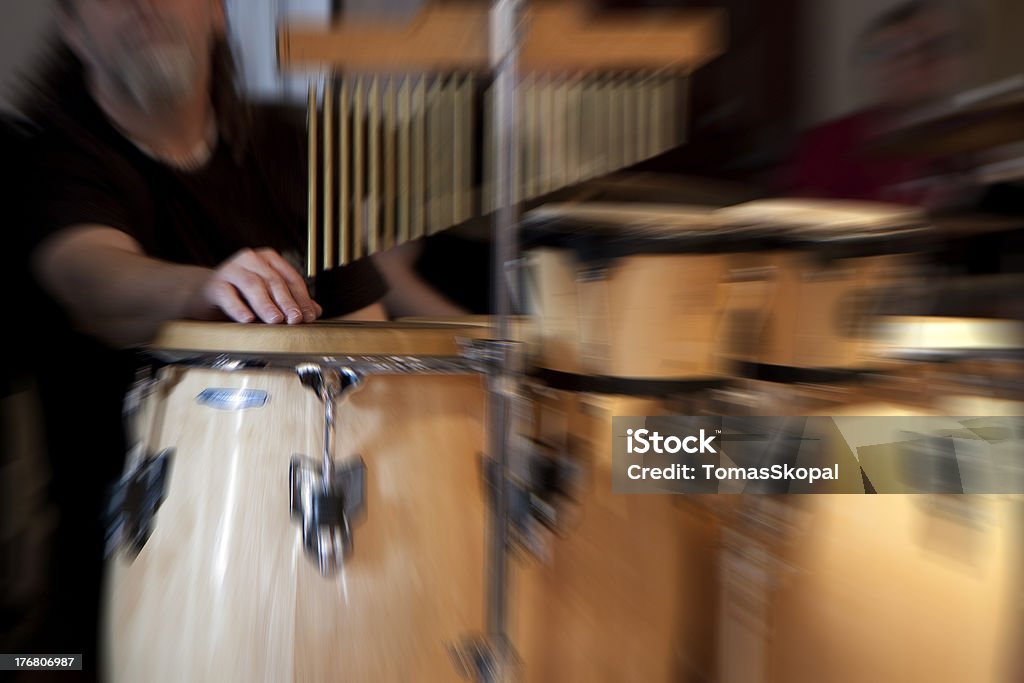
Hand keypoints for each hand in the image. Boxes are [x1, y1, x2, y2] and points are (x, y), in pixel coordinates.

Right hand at [189, 248, 321, 323]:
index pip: (290, 277)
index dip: (302, 298)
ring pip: (253, 285)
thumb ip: (291, 301)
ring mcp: (231, 269)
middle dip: (287, 301)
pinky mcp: (214, 284)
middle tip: (295, 319)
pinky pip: (228, 295)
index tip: (308, 316)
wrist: (206, 294)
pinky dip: (238, 308)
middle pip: (273, 280)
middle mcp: (251, 259)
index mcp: (268, 259)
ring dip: (266, 304)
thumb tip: (315, 312)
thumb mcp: (269, 296)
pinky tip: (247, 319)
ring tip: (275, 320)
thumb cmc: (242, 294)